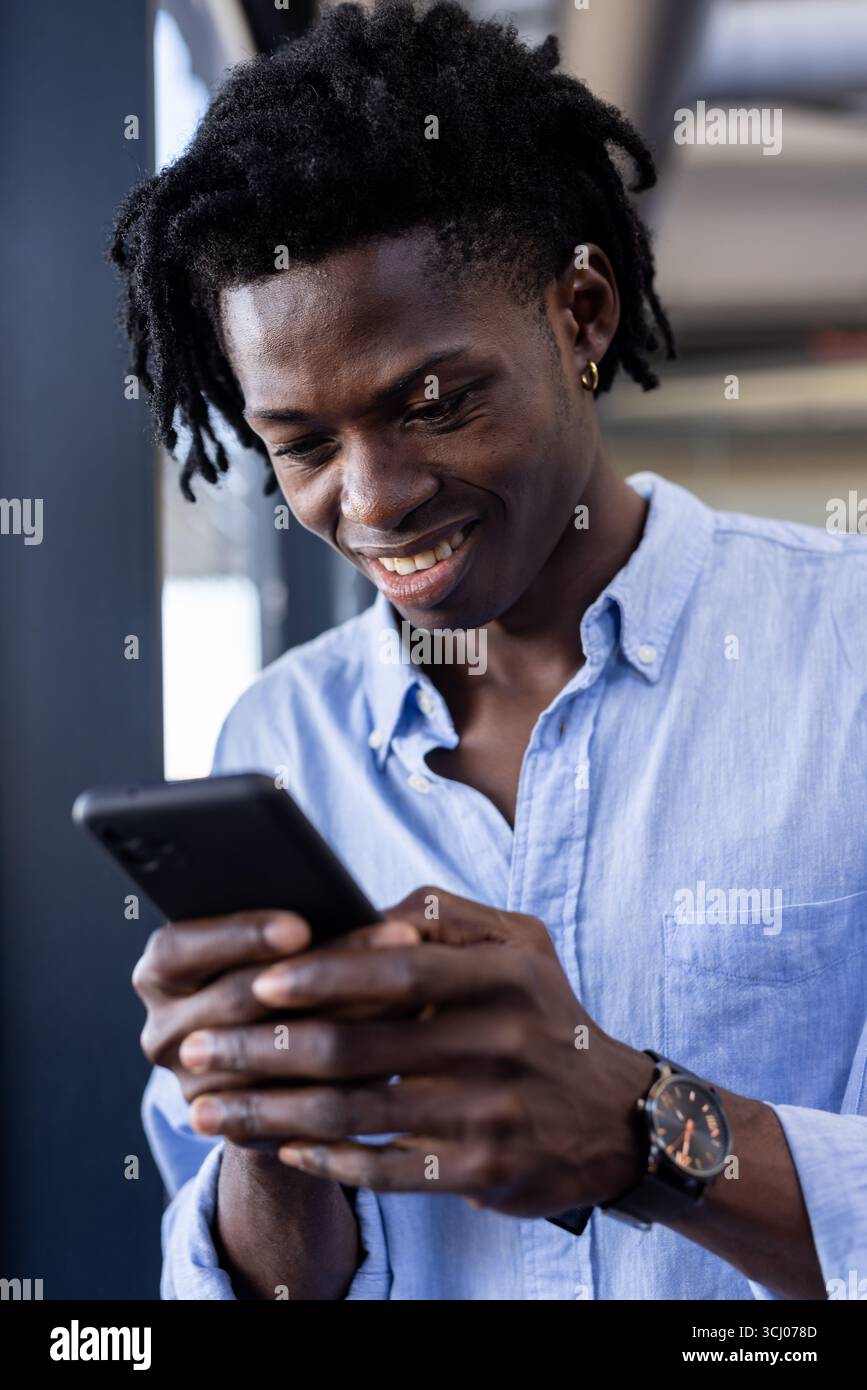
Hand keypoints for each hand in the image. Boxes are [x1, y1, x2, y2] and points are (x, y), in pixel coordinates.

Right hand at [132, 909, 418, 1109]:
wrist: (281, 1065)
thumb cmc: (286, 972)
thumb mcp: (276, 941)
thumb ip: (294, 923)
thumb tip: (348, 903)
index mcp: (160, 972)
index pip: (181, 948)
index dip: (241, 935)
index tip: (300, 926)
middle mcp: (163, 1032)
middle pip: (235, 1000)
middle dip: (315, 970)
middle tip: (388, 944)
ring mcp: (194, 1087)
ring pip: (272, 1056)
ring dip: (348, 1020)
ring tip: (411, 991)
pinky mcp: (235, 1128)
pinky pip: (294, 1104)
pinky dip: (350, 1074)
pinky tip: (400, 1047)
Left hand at [183, 888, 654, 1215]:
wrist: (615, 1115)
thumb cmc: (543, 1013)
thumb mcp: (518, 943)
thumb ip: (441, 916)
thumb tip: (354, 917)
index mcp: (502, 972)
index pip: (392, 969)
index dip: (318, 976)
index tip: (254, 983)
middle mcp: (500, 1039)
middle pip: (357, 1048)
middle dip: (263, 1051)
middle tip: (197, 1051)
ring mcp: (492, 1111)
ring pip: (358, 1114)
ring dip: (272, 1113)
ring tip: (210, 1110)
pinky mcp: (484, 1171)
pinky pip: (387, 1169)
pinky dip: (327, 1160)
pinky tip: (282, 1147)